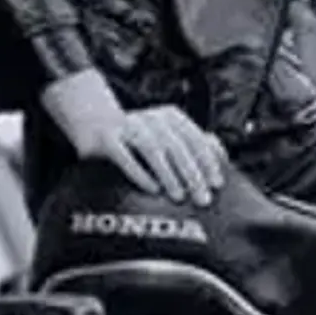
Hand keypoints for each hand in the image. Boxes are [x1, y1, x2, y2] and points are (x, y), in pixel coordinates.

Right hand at [42, 72, 226, 206]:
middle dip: (193, 174)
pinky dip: (140, 173)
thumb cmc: (139, 139)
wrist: (95, 125)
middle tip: (203, 198)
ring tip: (179, 196)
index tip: (216, 184)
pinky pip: (124, 156)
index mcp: (171, 117)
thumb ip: (194, 144)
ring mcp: (127, 126)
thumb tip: (220, 155)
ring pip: (153, 149)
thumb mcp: (168, 137)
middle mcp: (151, 118)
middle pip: (177, 146)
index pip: (194, 138)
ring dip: (169, 174)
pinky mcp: (106, 139)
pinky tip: (152, 189)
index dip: (207, 162)